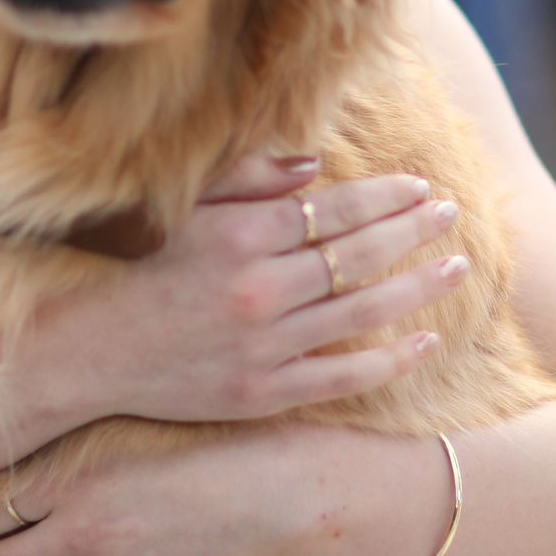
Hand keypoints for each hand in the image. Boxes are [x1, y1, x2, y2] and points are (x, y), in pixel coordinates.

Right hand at [36, 155, 467, 427]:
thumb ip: (250, 180)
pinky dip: (389, 360)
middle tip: (453, 216)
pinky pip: (343, 376)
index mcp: (239, 235)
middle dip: (412, 232)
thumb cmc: (147, 269)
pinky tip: (425, 341)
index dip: (384, 197)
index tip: (421, 189)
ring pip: (361, 312)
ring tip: (455, 268)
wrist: (100, 348)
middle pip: (356, 255)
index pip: (332, 210)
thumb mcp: (191, 212)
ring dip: (416, 287)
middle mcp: (257, 287)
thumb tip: (315, 163)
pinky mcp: (265, 392)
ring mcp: (264, 344)